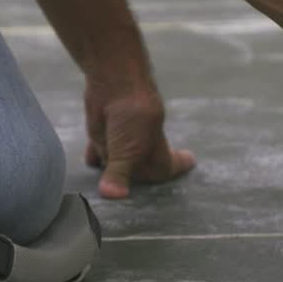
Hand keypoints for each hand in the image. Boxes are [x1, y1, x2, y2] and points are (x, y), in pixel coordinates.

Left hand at [84, 77, 196, 198]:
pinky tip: (93, 158)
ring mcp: (122, 146)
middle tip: (124, 191)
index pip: (169, 169)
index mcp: (158, 156)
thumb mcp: (128, 152)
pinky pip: (99, 156)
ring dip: (111, 174)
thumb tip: (113, 196)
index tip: (189, 162)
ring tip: (107, 182)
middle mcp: (142, 152)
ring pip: (117, 168)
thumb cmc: (133, 117)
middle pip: (139, 175)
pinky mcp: (105, 138)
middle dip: (132, 181)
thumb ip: (119, 175)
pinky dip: (96, 159)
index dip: (177, 168)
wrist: (115, 84)